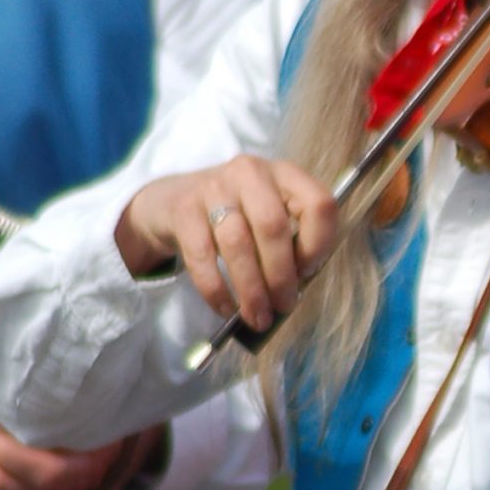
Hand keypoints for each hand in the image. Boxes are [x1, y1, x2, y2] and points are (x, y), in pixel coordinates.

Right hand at [115, 157, 337, 330]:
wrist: (170, 202)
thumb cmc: (234, 216)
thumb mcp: (267, 216)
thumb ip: (290, 243)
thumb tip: (296, 288)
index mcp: (285, 175)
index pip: (317, 204)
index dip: (318, 244)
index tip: (307, 273)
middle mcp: (251, 173)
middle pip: (273, 227)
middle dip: (280, 275)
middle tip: (282, 306)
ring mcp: (214, 187)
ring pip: (237, 243)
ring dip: (251, 289)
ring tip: (258, 316)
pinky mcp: (183, 208)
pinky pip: (202, 256)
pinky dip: (216, 289)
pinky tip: (226, 308)